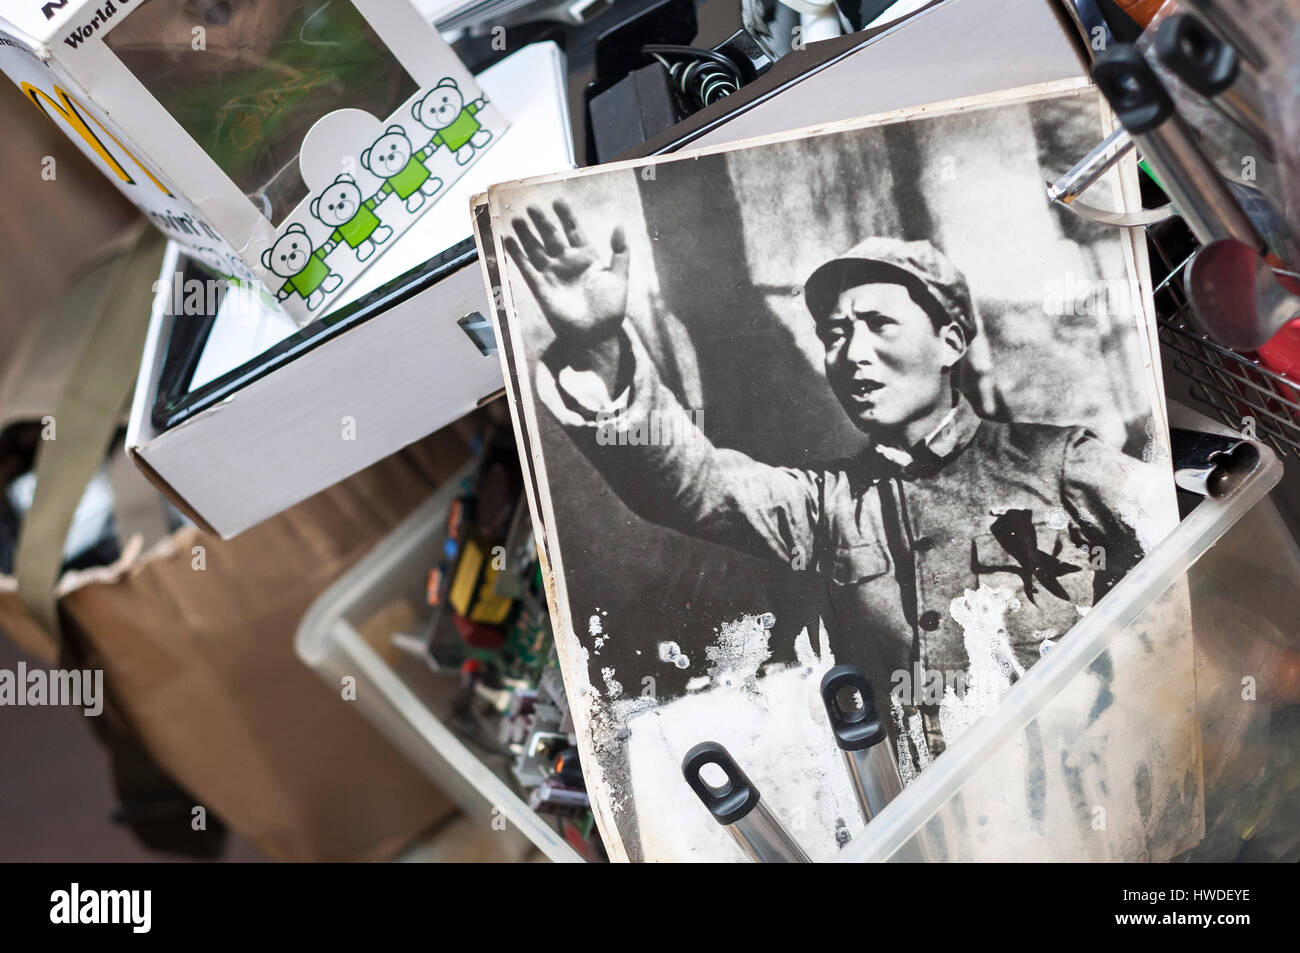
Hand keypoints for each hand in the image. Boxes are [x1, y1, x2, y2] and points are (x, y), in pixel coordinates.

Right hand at [505, 200, 629, 349]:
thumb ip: (620, 252)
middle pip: (551, 236)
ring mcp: (553, 274)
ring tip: (517, 219)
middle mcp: (567, 262)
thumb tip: (619, 226)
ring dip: (526, 234)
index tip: (558, 202)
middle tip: (532, 207)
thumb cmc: (611, 309)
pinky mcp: (541, 288)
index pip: (573, 230)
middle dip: (542, 222)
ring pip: (536, 248)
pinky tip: (508, 240)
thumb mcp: (619, 278)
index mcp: (586, 257)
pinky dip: (517, 254)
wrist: (597, 335)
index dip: (566, 216)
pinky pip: (526, 268)